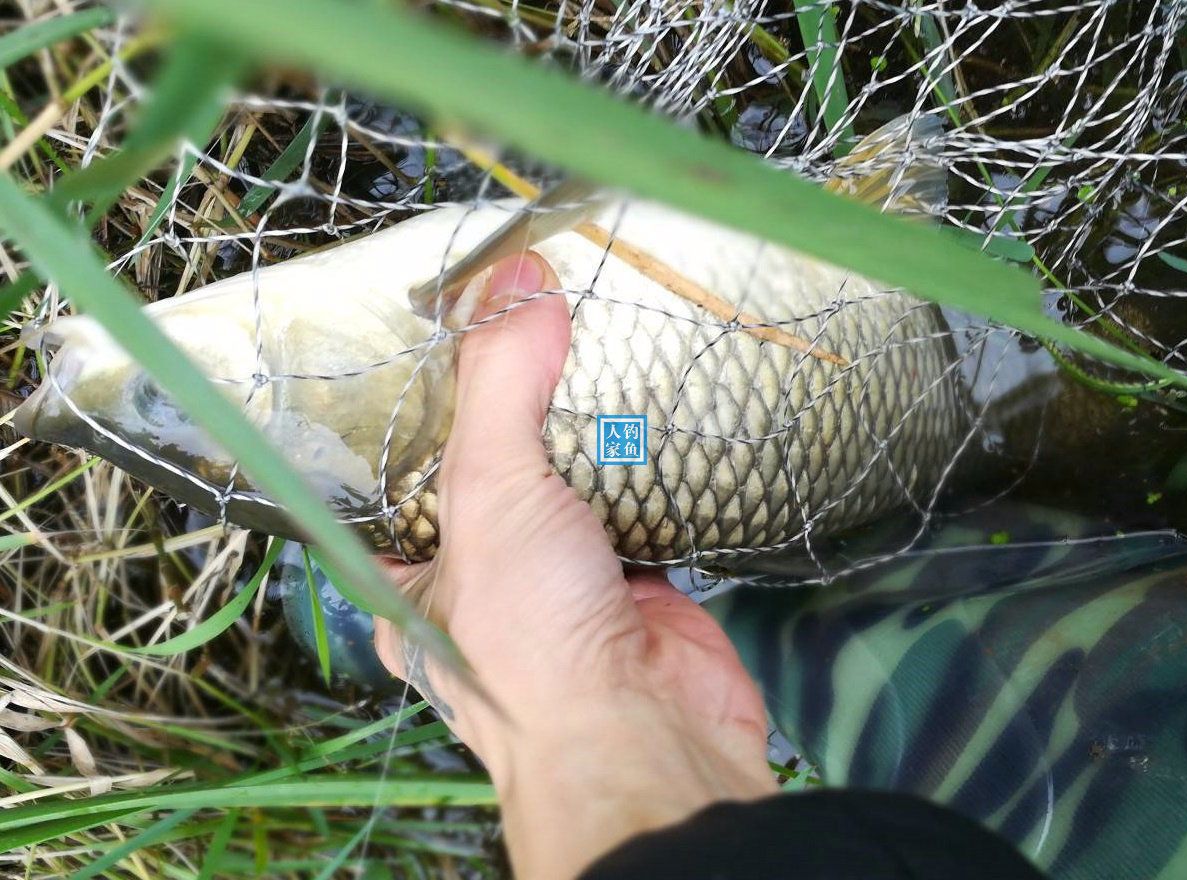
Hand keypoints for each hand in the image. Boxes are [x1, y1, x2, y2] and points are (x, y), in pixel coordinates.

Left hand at [373, 251, 775, 879]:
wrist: (648, 734)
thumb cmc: (530, 634)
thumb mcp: (489, 493)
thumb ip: (499, 385)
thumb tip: (518, 276)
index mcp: (413, 572)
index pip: (401, 469)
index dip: (420, 399)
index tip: (444, 323)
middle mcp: (487, 574)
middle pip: (497, 461)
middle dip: (516, 398)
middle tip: (525, 308)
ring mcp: (567, 574)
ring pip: (571, 476)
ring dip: (587, 421)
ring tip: (587, 326)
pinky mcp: (639, 572)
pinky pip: (639, 493)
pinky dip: (650, 453)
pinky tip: (653, 391)